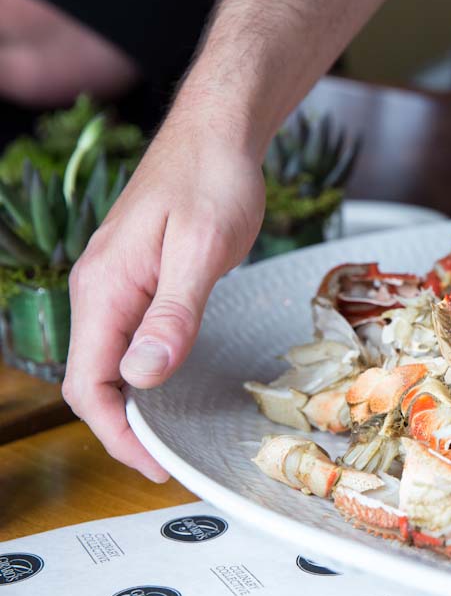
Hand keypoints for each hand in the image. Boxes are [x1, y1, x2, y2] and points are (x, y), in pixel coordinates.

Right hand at [62, 111, 264, 481]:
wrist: (218, 134)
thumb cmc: (213, 181)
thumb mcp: (201, 251)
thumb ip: (173, 314)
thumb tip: (141, 376)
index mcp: (104, 288)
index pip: (87, 382)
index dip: (116, 432)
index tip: (155, 462)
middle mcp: (99, 289)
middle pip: (91, 377)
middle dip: (122, 426)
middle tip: (167, 458)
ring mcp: (117, 282)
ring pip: (108, 359)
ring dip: (131, 403)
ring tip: (167, 435)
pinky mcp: (139, 277)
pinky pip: (127, 337)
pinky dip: (143, 372)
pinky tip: (167, 385)